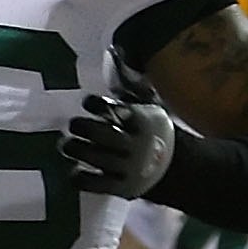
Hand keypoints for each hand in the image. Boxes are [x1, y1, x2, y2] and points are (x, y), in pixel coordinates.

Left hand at [58, 71, 179, 197]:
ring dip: (77, 149)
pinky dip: (80, 179)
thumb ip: (134, 94)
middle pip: (103, 135)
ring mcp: (128, 168)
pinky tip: (74, 172)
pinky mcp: (122, 188)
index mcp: (145, 123)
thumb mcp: (154, 111)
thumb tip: (117, 60)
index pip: (118, 111)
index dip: (98, 105)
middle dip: (84, 127)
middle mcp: (136, 145)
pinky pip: (95, 185)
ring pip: (96, 158)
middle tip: (73, 124)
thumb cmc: (159, 136)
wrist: (181, 171)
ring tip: (67, 144)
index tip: (88, 102)